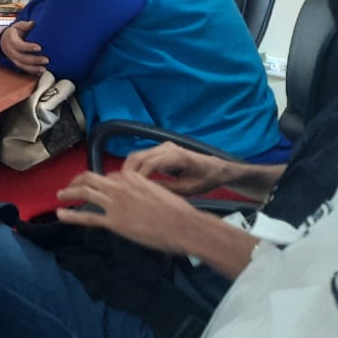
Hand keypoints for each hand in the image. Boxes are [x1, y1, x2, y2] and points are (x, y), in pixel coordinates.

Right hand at [0, 20, 47, 75]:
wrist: (5, 40)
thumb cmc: (15, 32)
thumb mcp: (18, 26)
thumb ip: (25, 25)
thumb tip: (32, 24)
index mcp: (11, 40)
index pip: (19, 45)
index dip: (29, 47)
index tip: (40, 48)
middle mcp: (10, 51)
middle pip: (21, 58)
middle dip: (34, 60)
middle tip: (47, 60)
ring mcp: (13, 58)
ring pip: (22, 66)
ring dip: (33, 69)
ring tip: (44, 70)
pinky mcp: (17, 63)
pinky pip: (24, 69)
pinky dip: (32, 72)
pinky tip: (41, 73)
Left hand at [55, 169, 199, 254]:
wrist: (183, 225)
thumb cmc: (177, 211)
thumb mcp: (159, 191)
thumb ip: (144, 190)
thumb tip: (140, 198)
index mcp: (132, 176)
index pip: (109, 175)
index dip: (101, 182)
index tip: (96, 186)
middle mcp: (120, 185)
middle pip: (91, 178)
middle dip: (77, 180)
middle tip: (70, 186)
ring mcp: (115, 203)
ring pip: (85, 192)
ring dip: (69, 193)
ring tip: (60, 195)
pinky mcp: (114, 221)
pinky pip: (87, 216)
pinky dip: (72, 215)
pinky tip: (61, 215)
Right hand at [120, 141, 234, 196]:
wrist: (216, 168)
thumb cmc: (204, 180)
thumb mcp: (188, 189)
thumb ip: (167, 188)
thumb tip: (146, 191)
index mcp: (177, 156)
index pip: (149, 164)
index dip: (137, 177)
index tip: (130, 190)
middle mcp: (168, 147)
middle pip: (138, 156)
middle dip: (128, 172)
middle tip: (121, 188)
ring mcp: (164, 146)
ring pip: (138, 155)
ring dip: (130, 169)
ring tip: (125, 184)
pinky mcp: (162, 149)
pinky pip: (143, 156)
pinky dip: (136, 166)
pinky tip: (133, 179)